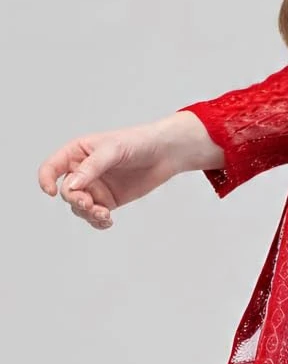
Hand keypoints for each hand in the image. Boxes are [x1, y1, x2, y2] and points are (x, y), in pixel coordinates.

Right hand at [37, 118, 192, 229]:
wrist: (165, 153)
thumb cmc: (139, 141)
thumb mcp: (114, 149)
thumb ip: (93, 166)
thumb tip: (72, 185)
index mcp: (78, 152)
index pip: (52, 167)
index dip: (45, 180)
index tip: (52, 192)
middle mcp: (83, 171)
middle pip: (67, 192)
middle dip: (76, 200)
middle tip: (90, 204)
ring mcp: (95, 187)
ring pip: (79, 208)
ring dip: (88, 214)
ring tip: (104, 214)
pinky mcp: (108, 200)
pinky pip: (94, 216)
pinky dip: (97, 222)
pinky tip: (107, 221)